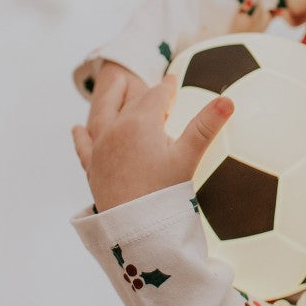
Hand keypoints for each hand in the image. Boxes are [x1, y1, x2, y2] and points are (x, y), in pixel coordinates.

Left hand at [72, 74, 233, 211]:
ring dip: (109, 97)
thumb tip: (228, 99)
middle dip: (142, 91)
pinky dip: (80, 135)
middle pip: (130, 101)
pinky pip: (83, 145)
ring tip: (115, 85)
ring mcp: (100, 148)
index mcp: (140, 123)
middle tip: (150, 84)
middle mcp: (116, 129)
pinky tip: (77, 128)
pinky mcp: (92, 168)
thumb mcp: (189, 155)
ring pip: (102, 114)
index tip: (172, 78)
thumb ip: (206, 125)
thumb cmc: (164, 191)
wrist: (135, 227)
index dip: (167, 86)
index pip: (156, 96)